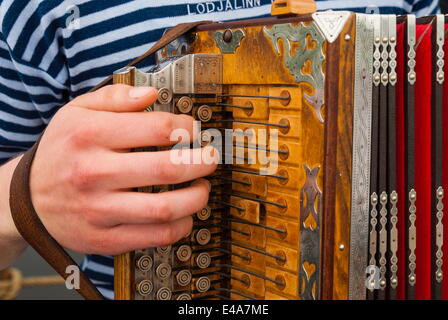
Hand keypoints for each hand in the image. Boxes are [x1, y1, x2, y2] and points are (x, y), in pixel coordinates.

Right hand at [28, 84, 217, 254]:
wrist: (28, 198)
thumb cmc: (61, 151)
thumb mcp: (77, 111)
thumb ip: (114, 97)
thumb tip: (151, 94)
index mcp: (89, 135)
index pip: (156, 128)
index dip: (187, 128)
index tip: (195, 130)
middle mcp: (93, 172)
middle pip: (167, 168)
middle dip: (202, 161)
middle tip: (211, 157)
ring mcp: (98, 209)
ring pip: (164, 208)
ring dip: (196, 197)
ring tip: (202, 186)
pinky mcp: (104, 238)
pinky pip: (154, 236)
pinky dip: (180, 226)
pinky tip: (185, 214)